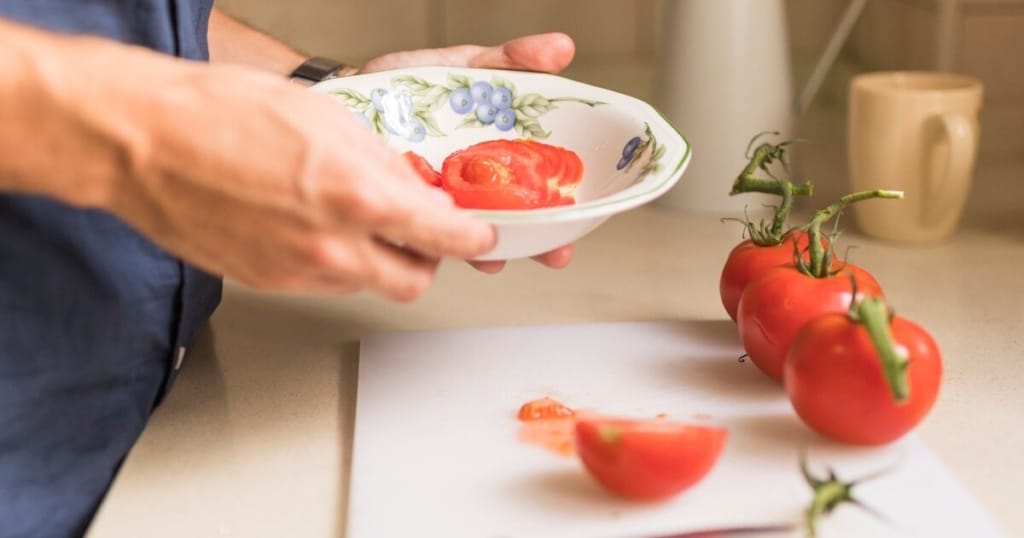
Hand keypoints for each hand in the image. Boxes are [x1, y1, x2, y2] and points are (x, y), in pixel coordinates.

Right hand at [102, 55, 493, 300]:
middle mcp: (332, 246)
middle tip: (420, 233)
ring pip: (366, 285)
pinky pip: (322, 285)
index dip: (470, 237)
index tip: (477, 234)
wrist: (142, 142)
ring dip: (378, 262)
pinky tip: (316, 230)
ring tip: (357, 223)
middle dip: (426, 259)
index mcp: (356, 196)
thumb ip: (381, 159)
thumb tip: (412, 183)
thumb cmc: (218, 113)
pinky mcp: (267, 283)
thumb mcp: (325, 116)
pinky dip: (335, 265)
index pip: (443, 236)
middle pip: (413, 281)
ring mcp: (298, 271)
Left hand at [361, 33, 576, 271]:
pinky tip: (446, 246)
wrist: (350, 96)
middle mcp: (478, 185)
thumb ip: (513, 60)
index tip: (582, 218)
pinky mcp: (410, 209)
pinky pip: (429, 232)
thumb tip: (561, 48)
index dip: (567, 206)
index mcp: (501, 155)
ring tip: (497, 255)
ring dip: (492, 249)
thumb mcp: (467, 66)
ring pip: (478, 233)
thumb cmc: (410, 86)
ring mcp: (445, 200)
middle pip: (521, 220)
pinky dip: (439, 241)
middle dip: (541, 241)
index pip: (544, 186)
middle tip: (555, 252)